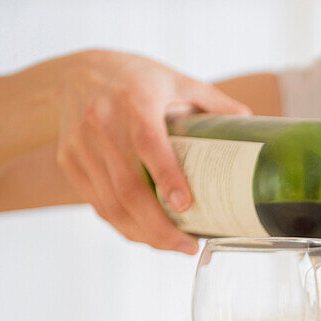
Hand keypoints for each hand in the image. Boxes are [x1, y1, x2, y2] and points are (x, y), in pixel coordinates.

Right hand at [54, 50, 249, 252]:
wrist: (70, 74)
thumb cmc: (133, 77)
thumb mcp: (174, 79)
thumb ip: (212, 102)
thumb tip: (251, 123)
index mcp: (134, 101)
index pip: (148, 143)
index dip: (166, 177)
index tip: (185, 207)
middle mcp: (102, 124)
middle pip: (128, 187)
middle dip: (159, 226)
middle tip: (189, 246)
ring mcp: (81, 147)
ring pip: (110, 204)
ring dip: (143, 234)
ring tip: (175, 247)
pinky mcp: (69, 163)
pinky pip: (97, 205)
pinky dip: (124, 226)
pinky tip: (147, 236)